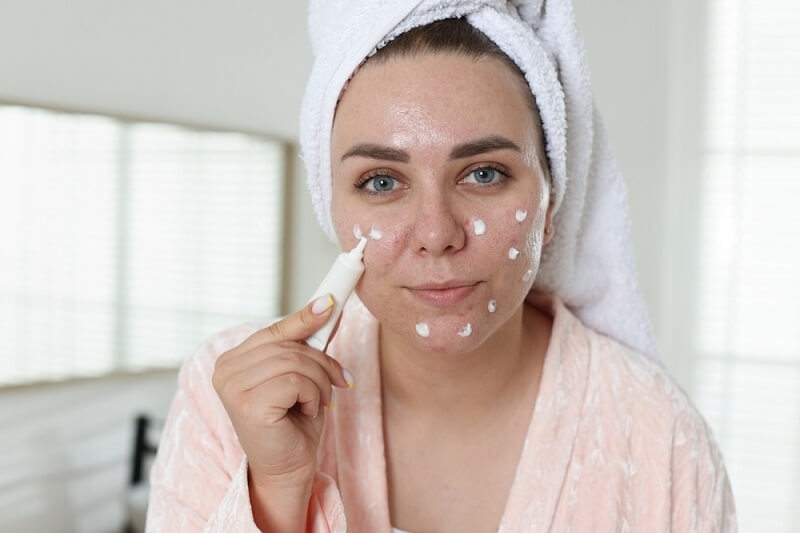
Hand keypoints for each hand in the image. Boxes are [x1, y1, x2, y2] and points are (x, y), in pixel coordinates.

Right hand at [212, 294, 351, 528]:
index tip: (330, 302)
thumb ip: (306, 343)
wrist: (289, 469)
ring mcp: (232, 386)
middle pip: (289, 344)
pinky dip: (313, 396)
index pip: (275, 330)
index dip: (305, 316)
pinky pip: (295, 381)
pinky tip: (305, 413)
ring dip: (320, 382)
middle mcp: (225, 370)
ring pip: (295, 361)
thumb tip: (326, 304)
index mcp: (233, 360)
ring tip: (318, 402)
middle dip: (323, 362)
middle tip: (339, 382)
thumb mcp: (302, 375)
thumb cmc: (293, 423)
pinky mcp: (247, 404)